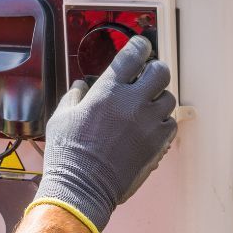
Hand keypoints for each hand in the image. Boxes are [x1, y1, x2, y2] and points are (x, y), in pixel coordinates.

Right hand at [34, 36, 176, 232]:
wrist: (82, 187)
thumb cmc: (67, 153)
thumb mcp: (61, 117)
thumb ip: (75, 96)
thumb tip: (82, 86)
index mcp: (107, 91)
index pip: (134, 54)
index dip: (139, 45)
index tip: (139, 46)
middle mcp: (133, 102)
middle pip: (161, 71)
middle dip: (154, 70)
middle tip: (146, 76)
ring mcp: (148, 124)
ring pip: (169, 98)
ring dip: (158, 98)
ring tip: (145, 106)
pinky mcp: (157, 144)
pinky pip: (171, 124)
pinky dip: (162, 122)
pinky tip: (149, 127)